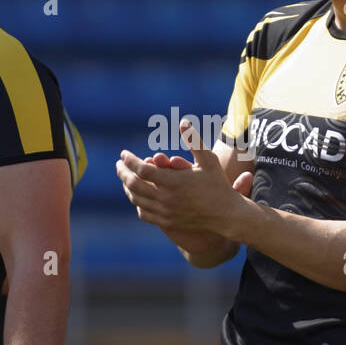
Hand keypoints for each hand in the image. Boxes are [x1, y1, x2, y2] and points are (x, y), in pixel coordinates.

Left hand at [116, 121, 253, 238]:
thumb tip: (183, 122)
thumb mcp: (208, 160)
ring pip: (136, 199)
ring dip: (127, 186)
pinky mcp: (167, 222)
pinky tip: (137, 195)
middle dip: (122, 173)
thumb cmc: (218, 184)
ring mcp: (165, 212)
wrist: (226, 215)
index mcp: (173, 181)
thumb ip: (194, 141)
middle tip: (119, 164)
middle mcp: (166, 198)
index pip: (141, 169)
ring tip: (125, 177)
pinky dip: (137, 202)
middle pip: (133, 184)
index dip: (130, 160)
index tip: (123, 154)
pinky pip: (143, 213)